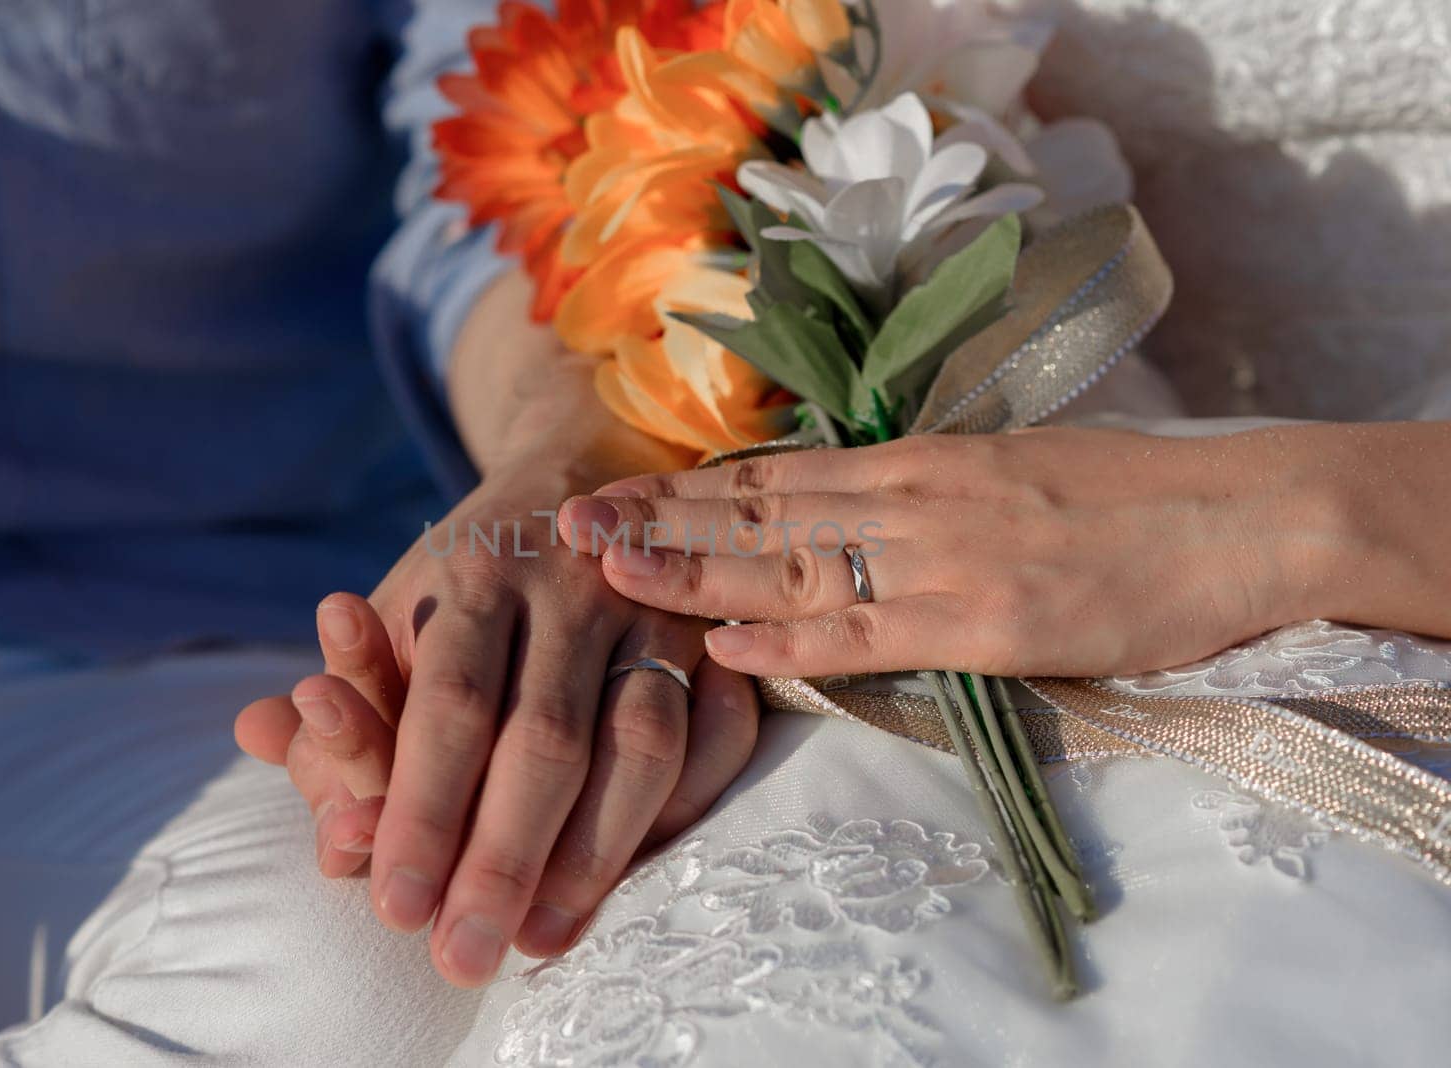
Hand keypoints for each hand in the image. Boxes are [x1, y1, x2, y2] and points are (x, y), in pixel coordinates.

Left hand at [237, 464, 759, 985]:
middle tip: (464, 954)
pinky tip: (636, 870)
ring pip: (640, 744)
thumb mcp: (391, 618)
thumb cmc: (465, 583)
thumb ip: (344, 706)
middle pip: (545, 738)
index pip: (449, 705)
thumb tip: (287, 777)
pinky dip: (682, 810)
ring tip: (542, 937)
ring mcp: (654, 610)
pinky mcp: (713, 637)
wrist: (575, 477)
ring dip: (593, 854)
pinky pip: (718, 735)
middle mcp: (571, 585)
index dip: (423, 810)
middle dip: (501, 859)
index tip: (396, 907)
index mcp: (474, 576)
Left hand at [559, 426, 1352, 678]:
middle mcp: (913, 497)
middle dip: (658, 522)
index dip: (689, 489)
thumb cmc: (1130, 497)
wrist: (1236, 518)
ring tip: (606, 574)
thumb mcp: (1013, 468)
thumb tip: (858, 504)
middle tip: (565, 524)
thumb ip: (928, 488)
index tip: (617, 492)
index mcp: (920, 460)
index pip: (778, 475)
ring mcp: (942, 557)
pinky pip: (866, 632)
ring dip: (692, 574)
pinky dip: (788, 641)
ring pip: (791, 566)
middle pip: (760, 513)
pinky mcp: (983, 621)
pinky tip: (724, 647)